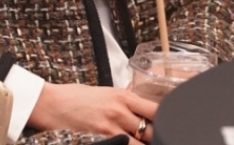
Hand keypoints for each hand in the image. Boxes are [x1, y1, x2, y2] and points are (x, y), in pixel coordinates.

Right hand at [28, 82, 157, 141]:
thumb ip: (124, 101)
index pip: (155, 109)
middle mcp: (122, 107)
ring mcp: (113, 122)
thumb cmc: (81, 98)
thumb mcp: (107, 93)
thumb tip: (138, 106)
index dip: (167, 119)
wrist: (59, 104)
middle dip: (158, 136)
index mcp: (124, 95)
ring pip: (141, 139)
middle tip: (164, 138)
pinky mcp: (104, 133)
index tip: (174, 125)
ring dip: (145, 142)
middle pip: (151, 127)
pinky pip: (125, 144)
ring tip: (148, 142)